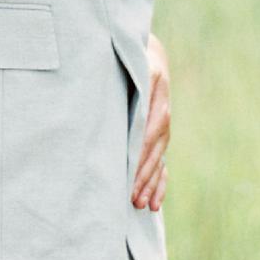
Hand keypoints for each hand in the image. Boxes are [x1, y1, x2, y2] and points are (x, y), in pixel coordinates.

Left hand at [131, 34, 169, 210]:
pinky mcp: (160, 136)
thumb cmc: (129, 59)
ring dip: (151, 184)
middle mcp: (162, 113)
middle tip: (133, 199)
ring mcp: (162, 126)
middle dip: (144, 176)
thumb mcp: (128, 62)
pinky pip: (163, 162)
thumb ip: (121, 75)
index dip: (139, 154)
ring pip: (159, 159)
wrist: (150, 54)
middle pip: (154, 150)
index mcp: (154, 96)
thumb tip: (96, 81)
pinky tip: (155, 203)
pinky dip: (160, 183)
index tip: (128, 175)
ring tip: (141, 205)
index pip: (146, 132)